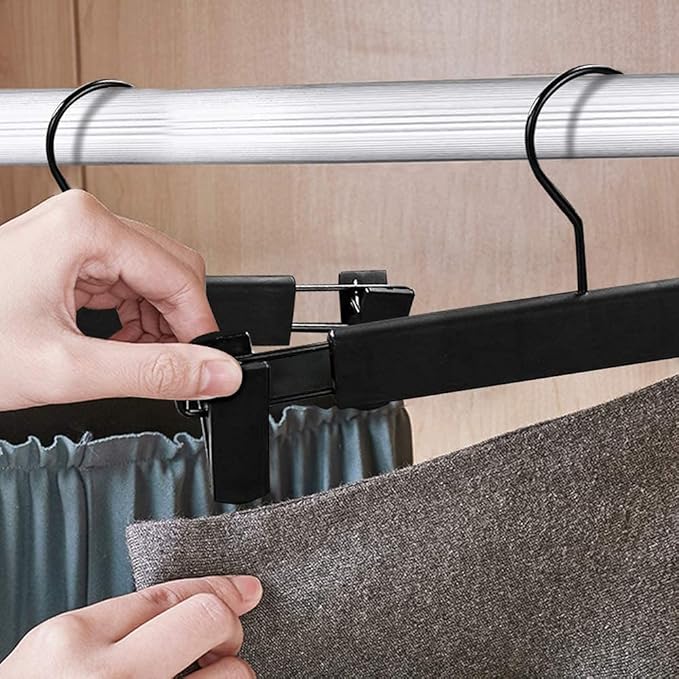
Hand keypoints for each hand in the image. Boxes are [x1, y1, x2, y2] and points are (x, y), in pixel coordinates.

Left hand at [0, 190, 241, 409]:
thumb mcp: (67, 368)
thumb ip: (154, 372)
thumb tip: (217, 373)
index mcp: (88, 229)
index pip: (181, 276)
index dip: (200, 328)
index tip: (208, 365)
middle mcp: (85, 222)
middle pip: (171, 272)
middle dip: (179, 324)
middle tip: (178, 368)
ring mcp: (75, 237)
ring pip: (151, 280)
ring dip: (156, 326)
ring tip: (139, 362)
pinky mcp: (67, 257)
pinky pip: (125, 284)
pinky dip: (133, 321)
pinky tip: (120, 348)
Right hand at [0, 575, 261, 677]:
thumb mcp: (57, 650)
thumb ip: (121, 623)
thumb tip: (201, 602)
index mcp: (75, 639)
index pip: (172, 593)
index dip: (217, 586)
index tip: (246, 590)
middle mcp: (111, 678)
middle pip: (210, 620)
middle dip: (225, 627)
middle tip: (217, 643)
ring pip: (232, 674)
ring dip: (228, 674)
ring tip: (200, 678)